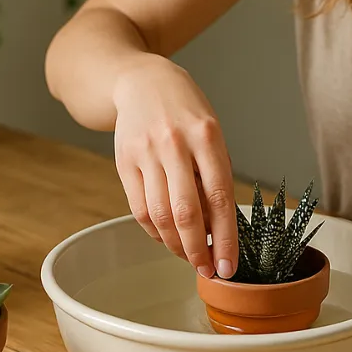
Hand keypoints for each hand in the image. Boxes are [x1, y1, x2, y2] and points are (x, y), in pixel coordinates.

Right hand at [111, 55, 237, 278]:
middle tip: (206, 270)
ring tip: (188, 257)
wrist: (141, 80)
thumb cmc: (186, 111)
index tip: (229, 267)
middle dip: (198, 250)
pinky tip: (166, 238)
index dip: (225, 238)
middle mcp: (174, 144)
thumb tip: (217, 228)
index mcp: (206, 136)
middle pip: (186, 212)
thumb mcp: (211, 132)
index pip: (219, 197)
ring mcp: (145, 153)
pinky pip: (138, 209)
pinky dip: (154, 231)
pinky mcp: (123, 161)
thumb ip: (215, 173)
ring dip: (175, 245)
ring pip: (159, 215)